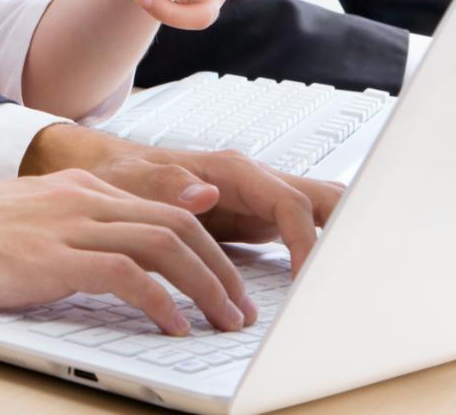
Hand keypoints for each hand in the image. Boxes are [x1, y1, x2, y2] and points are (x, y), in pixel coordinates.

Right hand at [0, 173, 256, 335]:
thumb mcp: (25, 225)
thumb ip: (71, 233)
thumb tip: (106, 265)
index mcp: (78, 188)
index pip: (163, 208)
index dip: (206, 243)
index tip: (227, 277)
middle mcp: (82, 197)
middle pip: (177, 221)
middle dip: (220, 266)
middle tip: (240, 306)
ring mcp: (67, 223)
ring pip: (165, 243)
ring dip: (206, 285)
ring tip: (225, 321)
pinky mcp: (51, 257)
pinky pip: (127, 275)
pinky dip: (161, 301)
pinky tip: (174, 327)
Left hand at [20, 124, 341, 272]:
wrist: (109, 172)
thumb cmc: (121, 174)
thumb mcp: (132, 180)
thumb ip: (165, 184)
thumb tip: (204, 192)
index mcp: (234, 170)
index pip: (290, 203)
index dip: (306, 241)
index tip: (305, 280)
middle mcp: (255, 181)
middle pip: (321, 198)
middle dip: (344, 231)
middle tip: (347, 278)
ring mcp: (260, 200)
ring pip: (319, 211)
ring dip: (336, 240)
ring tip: (344, 283)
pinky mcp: (258, 220)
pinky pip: (300, 232)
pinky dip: (316, 253)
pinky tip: (317, 284)